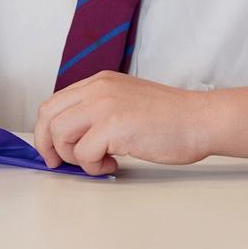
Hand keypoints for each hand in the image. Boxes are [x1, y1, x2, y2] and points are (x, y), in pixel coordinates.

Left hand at [34, 71, 214, 175]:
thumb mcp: (126, 102)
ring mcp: (104, 106)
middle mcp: (97, 89)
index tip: (52, 151)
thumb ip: (98, 112)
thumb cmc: (170, 119)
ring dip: (74, 157)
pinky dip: (94, 166)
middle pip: (48, 117)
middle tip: (61, 164)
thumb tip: (71, 139)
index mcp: (99, 82)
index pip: (54, 103)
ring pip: (60, 135)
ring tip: (100, 161)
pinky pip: (83, 154)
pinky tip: (115, 163)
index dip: (46, 131)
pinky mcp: (114, 126)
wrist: (200, 120)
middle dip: (48, 146)